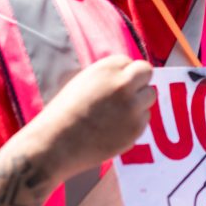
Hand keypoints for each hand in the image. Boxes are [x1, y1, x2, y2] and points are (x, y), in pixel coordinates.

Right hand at [30, 55, 155, 179]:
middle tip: (128, 95)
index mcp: (107, 69)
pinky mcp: (135, 129)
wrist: (56, 143)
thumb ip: (107, 77)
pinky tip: (114, 129)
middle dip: (139, 82)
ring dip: (139, 103)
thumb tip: (128, 78)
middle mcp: (123, 85)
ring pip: (149, 97)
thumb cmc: (64, 113)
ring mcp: (132, 107)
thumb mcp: (83, 82)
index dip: (124, 74)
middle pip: (147, 74)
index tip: (115, 85)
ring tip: (117, 114)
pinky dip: (134, 123)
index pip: (130, 62)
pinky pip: (144, 120)